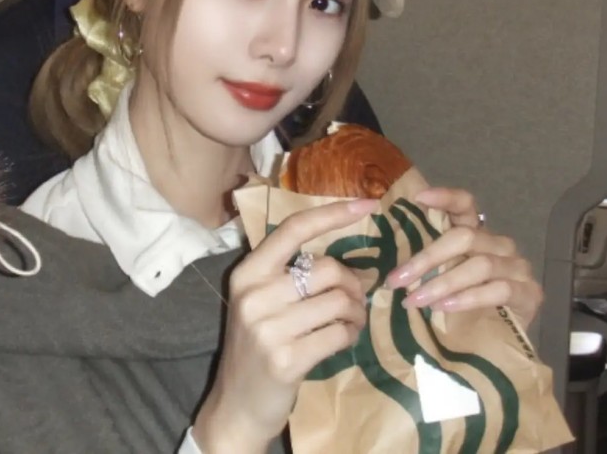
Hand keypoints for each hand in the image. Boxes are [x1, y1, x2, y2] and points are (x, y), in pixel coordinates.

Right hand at [192, 198, 377, 453]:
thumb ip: (294, 276)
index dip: (333, 213)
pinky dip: (350, 335)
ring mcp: (268, 328)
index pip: (294, 229)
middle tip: (355, 299)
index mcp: (247, 273)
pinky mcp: (286, 359)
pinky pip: (339, 333)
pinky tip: (342, 340)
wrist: (236, 404)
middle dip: (353, 284)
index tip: (369, 204)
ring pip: (338, 301)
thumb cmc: (257, 345)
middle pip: (326, 268)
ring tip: (350, 321)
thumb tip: (357, 263)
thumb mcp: (262, 302)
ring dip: (356, 312)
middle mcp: (253, 295)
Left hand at [384, 187, 543, 329]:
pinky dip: (468, 298)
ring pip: (480, 265)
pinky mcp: (530, 293)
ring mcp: (517, 267)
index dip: (445, 197)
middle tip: (397, 280)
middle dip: (426, 259)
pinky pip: (499, 290)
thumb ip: (423, 267)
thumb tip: (388, 266)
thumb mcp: (438, 282)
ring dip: (443, 283)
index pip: (465, 204)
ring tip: (416, 300)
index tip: (419, 198)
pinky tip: (445, 308)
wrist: (497, 344)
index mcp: (476, 234)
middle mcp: (499, 244)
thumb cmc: (461, 307)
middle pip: (465, 237)